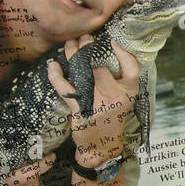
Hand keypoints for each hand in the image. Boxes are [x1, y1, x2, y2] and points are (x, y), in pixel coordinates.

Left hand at [48, 34, 140, 172]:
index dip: (123, 52)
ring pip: (82, 73)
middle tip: (83, 38)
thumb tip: (108, 53)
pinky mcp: (81, 110)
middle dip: (88, 49)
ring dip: (72, 55)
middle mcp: (115, 96)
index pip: (132, 68)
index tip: (111, 40)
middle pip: (100, 66)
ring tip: (69, 44)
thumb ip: (120, 81)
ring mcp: (98, 103)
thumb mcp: (123, 100)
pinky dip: (56, 77)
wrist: (102, 147)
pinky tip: (53, 66)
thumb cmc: (112, 119)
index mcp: (128, 92)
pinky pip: (66, 89)